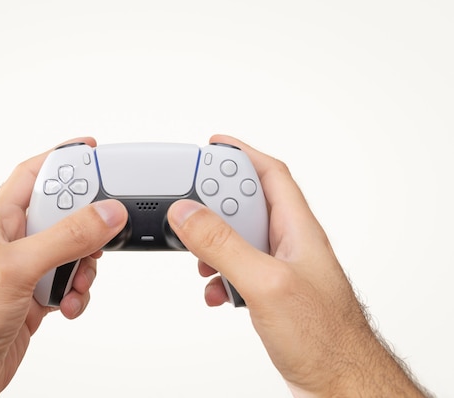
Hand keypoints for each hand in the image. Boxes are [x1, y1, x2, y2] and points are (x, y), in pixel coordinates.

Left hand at [0, 137, 127, 397]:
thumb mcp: (16, 268)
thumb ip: (64, 237)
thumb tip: (105, 213)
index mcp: (0, 222)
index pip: (33, 174)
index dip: (62, 158)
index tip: (92, 150)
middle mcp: (14, 242)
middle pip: (63, 213)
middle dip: (87, 224)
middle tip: (101, 231)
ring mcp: (27, 271)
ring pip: (72, 252)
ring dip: (85, 266)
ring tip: (76, 283)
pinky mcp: (36, 298)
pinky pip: (70, 285)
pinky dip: (78, 294)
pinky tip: (68, 307)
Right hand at [168, 135, 427, 396]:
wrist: (340, 384)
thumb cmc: (325, 338)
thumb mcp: (265, 284)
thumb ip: (224, 246)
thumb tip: (188, 213)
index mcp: (297, 230)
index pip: (271, 174)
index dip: (242, 153)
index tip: (211, 145)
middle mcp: (289, 245)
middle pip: (248, 203)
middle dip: (216, 202)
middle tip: (189, 205)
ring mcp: (279, 270)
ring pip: (238, 239)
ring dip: (213, 245)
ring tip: (199, 258)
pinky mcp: (269, 294)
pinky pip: (237, 271)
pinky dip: (219, 276)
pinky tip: (215, 290)